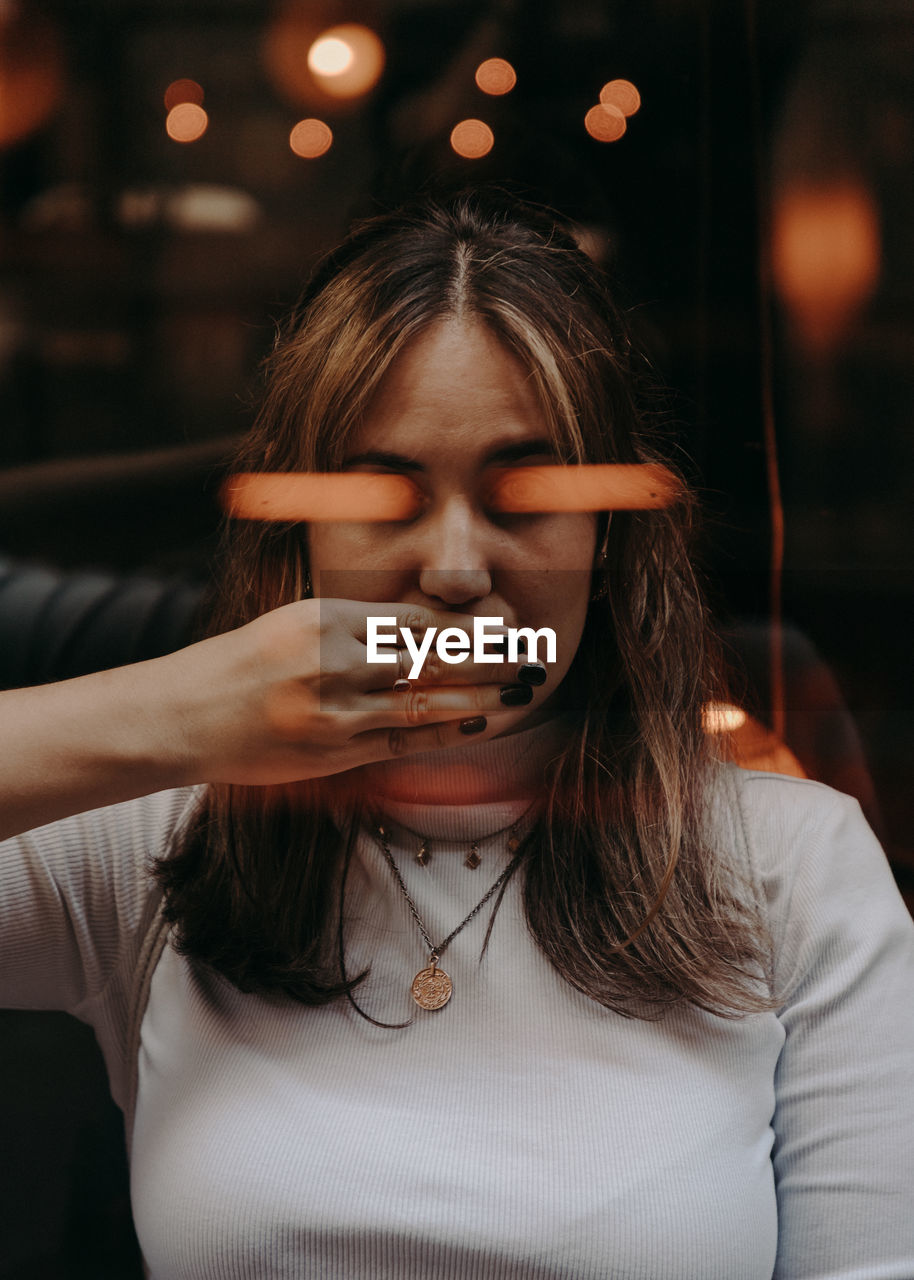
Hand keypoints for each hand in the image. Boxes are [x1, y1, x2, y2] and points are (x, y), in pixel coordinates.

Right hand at [167, 598, 545, 786]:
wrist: (183, 716)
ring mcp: (335, 711)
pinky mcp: (332, 753)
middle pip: (429, 657)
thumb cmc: (240, 665)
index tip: (505, 622)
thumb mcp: (295, 624)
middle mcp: (334, 661)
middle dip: (489, 656)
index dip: (466, 624)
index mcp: (325, 619)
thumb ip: (354, 626)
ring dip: (480, 695)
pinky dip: (442, 732)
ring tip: (520, 689)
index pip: (413, 620)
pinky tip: (476, 724)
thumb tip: (421, 630)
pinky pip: (401, 741)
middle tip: (534, 652)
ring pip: (425, 701)